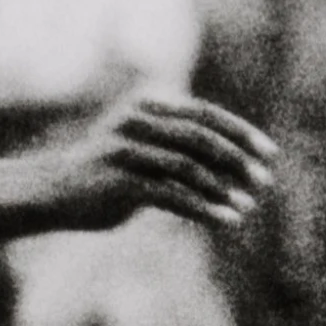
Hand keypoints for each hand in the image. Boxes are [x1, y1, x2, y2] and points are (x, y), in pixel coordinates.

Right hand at [61, 95, 277, 233]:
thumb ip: (178, 145)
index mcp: (149, 105)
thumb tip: (232, 160)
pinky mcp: (122, 182)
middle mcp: (139, 121)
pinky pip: (173, 196)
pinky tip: (227, 220)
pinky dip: (205, 209)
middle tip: (264, 182)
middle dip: (238, 160)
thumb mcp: (144, 149)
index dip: (241, 132)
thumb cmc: (106, 174)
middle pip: (201, 137)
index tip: (269, 153)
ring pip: (189, 167)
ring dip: (224, 189)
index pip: (205, 114)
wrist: (56, 192)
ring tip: (247, 207)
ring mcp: (128, 150)